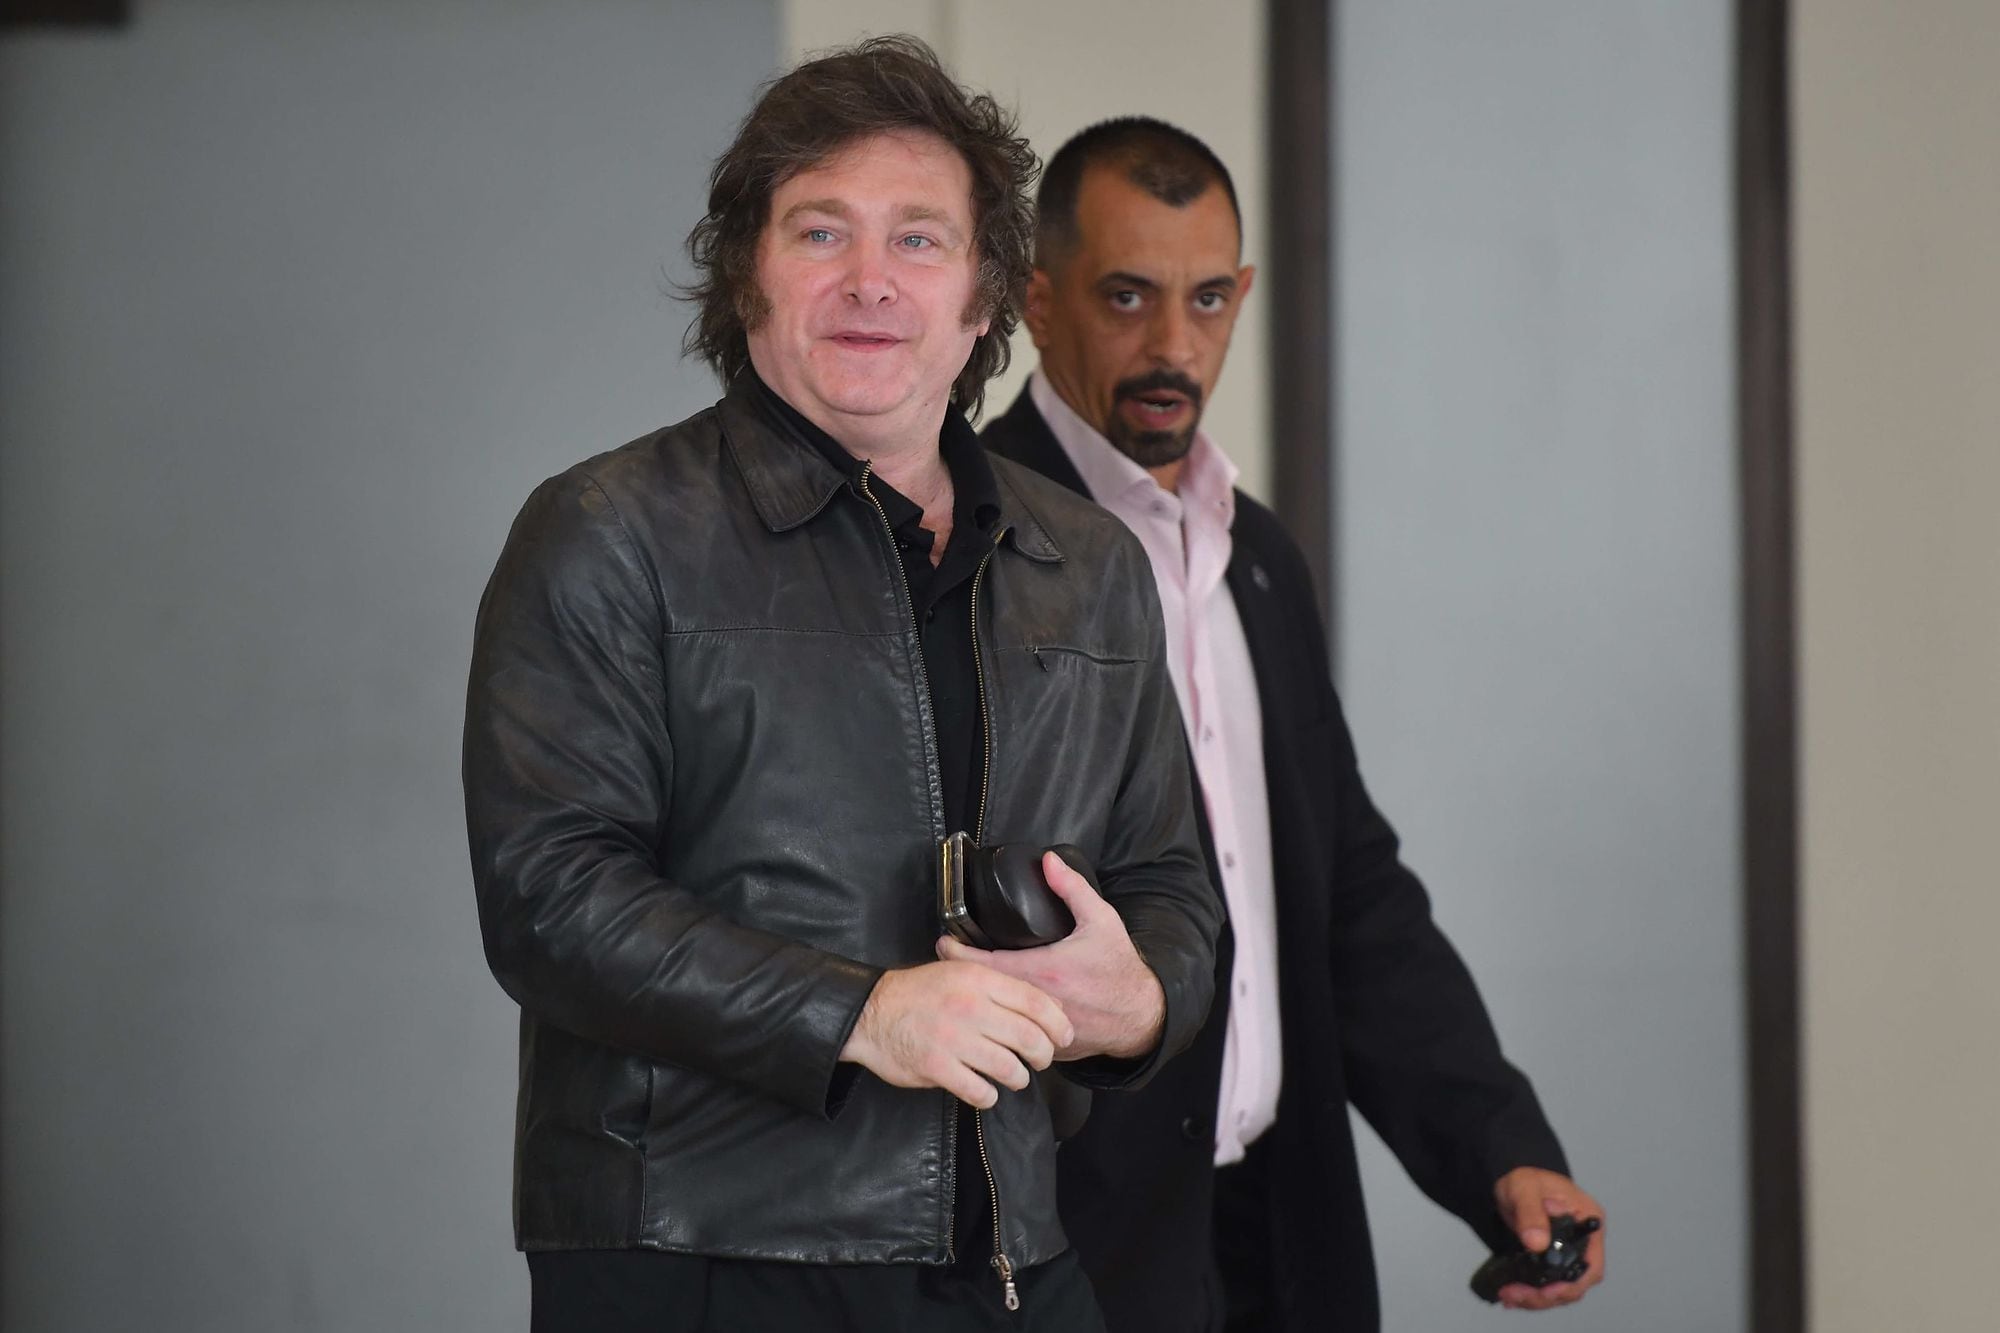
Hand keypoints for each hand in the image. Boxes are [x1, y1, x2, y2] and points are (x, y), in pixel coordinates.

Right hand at [840, 961, 1072, 1108]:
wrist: (870, 1013)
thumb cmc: (921, 994)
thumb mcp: (962, 974)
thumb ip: (1002, 987)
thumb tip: (1050, 1005)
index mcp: (979, 980)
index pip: (1035, 1002)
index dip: (1058, 1023)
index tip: (1065, 1037)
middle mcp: (970, 1007)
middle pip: (1029, 1038)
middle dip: (1043, 1055)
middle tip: (1039, 1061)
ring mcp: (953, 1039)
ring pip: (1009, 1068)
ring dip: (1017, 1078)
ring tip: (1013, 1077)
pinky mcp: (937, 1067)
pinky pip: (980, 1091)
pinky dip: (988, 1096)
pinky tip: (984, 1091)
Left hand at [935, 851, 1164, 1060]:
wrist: (1141, 1015)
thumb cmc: (1120, 968)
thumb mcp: (1101, 920)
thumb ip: (1072, 889)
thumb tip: (1048, 861)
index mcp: (1043, 971)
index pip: (984, 965)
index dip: (956, 953)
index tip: (944, 942)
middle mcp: (1037, 1003)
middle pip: (982, 991)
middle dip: (961, 975)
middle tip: (949, 960)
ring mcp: (1039, 1030)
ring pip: (996, 1016)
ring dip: (980, 1001)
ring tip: (966, 984)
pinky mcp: (1045, 1048)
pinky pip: (1015, 1035)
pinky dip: (1004, 1022)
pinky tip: (996, 1010)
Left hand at [1492, 1167, 1606, 1310]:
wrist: (1511, 1179)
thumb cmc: (1525, 1178)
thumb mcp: (1525, 1189)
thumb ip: (1531, 1213)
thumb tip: (1536, 1242)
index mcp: (1589, 1223)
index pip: (1591, 1265)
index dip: (1572, 1285)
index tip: (1546, 1291)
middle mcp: (1584, 1242)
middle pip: (1575, 1283)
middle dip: (1546, 1295)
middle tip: (1515, 1294)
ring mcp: (1569, 1253)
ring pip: (1560, 1288)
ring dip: (1536, 1298)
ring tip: (1509, 1296)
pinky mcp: (1552, 1260)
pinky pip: (1547, 1284)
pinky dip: (1531, 1293)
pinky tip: (1512, 1296)